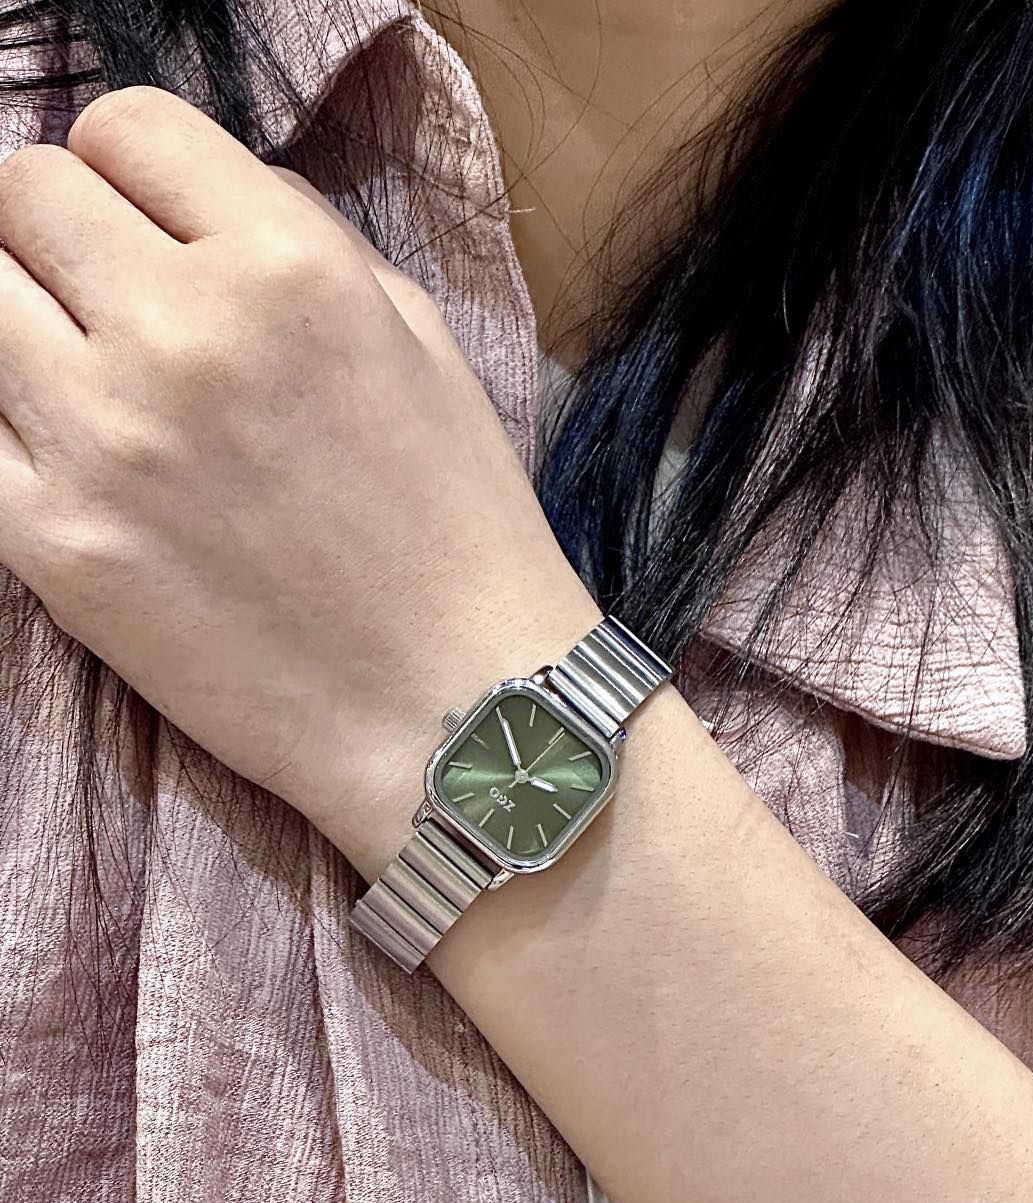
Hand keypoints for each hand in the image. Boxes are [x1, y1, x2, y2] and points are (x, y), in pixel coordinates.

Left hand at [0, 86, 601, 874]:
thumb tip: (198, 202)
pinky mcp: (54, 546)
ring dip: (21, 323)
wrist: (456, 714)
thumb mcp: (421, 345)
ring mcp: (102, 443)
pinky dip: (4, 425)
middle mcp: (181, 335)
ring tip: (82, 382)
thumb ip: (304, 239)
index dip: (129, 169)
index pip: (124, 128)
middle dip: (62, 234)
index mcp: (287, 269)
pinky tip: (60, 455)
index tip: (144, 220)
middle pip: (22, 194)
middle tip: (107, 303)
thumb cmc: (458, 534)